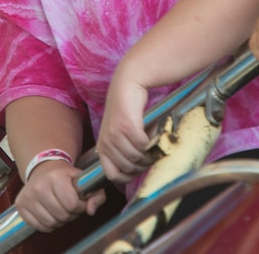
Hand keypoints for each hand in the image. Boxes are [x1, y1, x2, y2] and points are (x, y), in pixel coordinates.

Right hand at [15, 160, 104, 231]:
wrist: (44, 169)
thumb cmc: (66, 176)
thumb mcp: (84, 179)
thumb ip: (96, 194)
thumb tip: (91, 211)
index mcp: (56, 177)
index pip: (72, 204)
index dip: (80, 207)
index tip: (81, 202)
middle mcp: (40, 186)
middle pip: (62, 215)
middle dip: (71, 215)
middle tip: (71, 207)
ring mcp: (28, 197)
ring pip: (50, 223)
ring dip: (60, 221)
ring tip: (62, 210)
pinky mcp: (20, 206)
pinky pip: (38, 226)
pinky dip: (48, 225)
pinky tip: (52, 214)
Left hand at [97, 62, 152, 183]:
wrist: (129, 82)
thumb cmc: (126, 106)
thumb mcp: (118, 129)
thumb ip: (122, 147)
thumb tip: (137, 165)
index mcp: (102, 147)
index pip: (112, 175)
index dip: (128, 177)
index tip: (140, 169)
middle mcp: (106, 143)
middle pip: (128, 167)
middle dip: (143, 165)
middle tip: (153, 154)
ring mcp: (116, 135)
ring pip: (136, 158)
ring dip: (149, 154)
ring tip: (155, 145)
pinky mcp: (127, 126)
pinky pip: (143, 144)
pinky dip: (152, 142)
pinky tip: (155, 134)